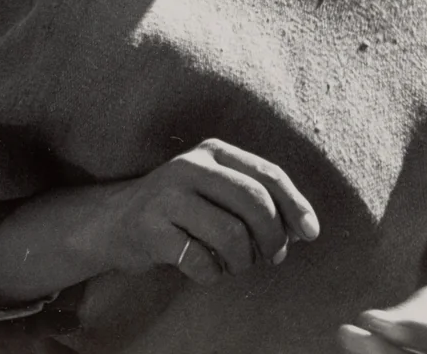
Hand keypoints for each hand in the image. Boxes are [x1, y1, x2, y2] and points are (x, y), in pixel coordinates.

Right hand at [101, 138, 318, 285]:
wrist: (115, 220)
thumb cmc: (181, 208)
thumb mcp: (216, 189)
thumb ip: (257, 200)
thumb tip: (303, 229)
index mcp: (214, 152)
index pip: (268, 174)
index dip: (295, 205)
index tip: (311, 233)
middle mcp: (191, 166)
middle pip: (254, 202)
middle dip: (273, 237)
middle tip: (272, 257)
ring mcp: (168, 196)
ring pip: (232, 235)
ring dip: (243, 261)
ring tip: (235, 263)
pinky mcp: (152, 229)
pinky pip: (202, 262)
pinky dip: (213, 274)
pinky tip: (206, 268)